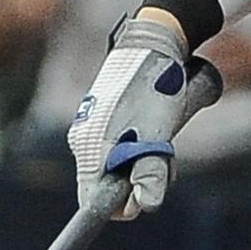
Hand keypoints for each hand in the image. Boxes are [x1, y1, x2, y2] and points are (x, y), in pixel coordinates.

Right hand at [67, 11, 211, 217]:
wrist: (153, 42)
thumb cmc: (153, 88)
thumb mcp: (156, 134)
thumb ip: (150, 172)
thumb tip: (144, 206)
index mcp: (90, 147)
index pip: (91, 199)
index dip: (119, 207)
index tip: (142, 200)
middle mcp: (85, 140)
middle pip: (109, 183)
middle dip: (139, 181)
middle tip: (165, 161)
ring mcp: (94, 128)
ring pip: (119, 164)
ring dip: (145, 162)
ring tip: (163, 139)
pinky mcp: (106, 118)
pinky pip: (121, 146)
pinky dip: (141, 146)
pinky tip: (158, 129)